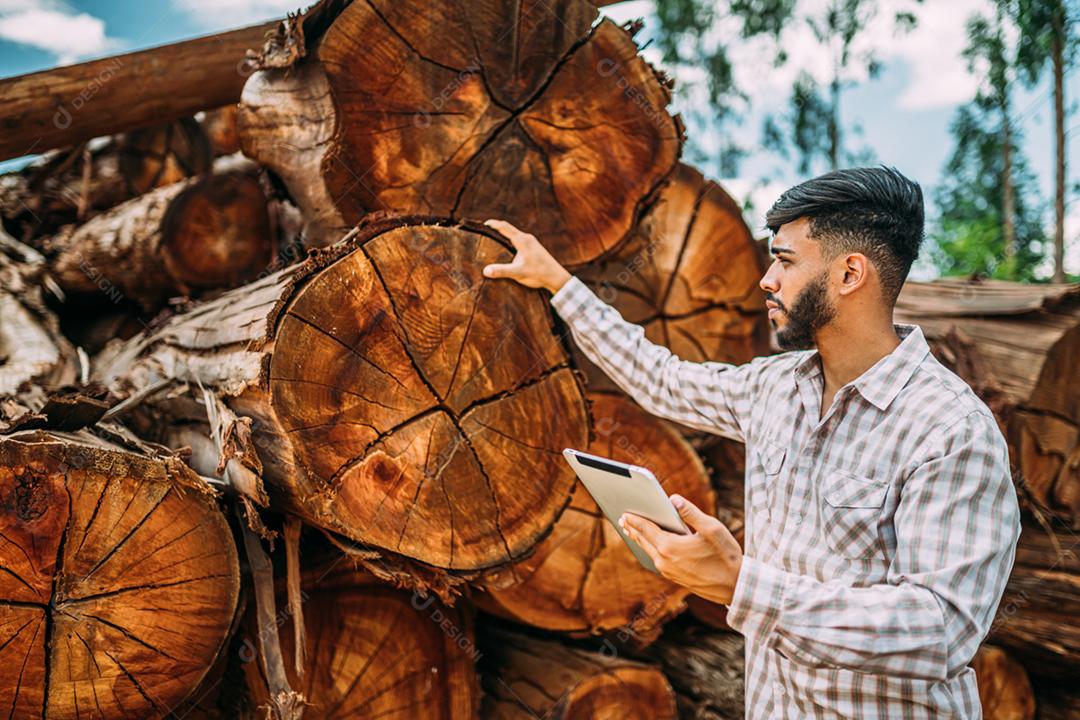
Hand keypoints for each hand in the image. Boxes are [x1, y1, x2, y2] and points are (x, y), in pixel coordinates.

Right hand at [481, 219, 570, 293]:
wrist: (557, 278)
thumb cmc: (539, 274)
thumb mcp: (518, 273)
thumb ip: (501, 271)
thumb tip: (485, 270)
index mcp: (522, 240)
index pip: (504, 226)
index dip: (492, 224)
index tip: (481, 224)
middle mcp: (527, 238)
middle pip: (508, 228)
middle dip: (496, 228)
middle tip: (483, 231)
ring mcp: (531, 242)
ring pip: (514, 234)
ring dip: (503, 234)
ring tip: (492, 238)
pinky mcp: (534, 248)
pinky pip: (518, 239)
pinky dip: (509, 239)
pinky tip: (506, 248)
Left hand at [619, 494, 742, 604]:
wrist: (735, 586)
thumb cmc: (726, 555)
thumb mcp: (711, 528)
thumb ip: (690, 512)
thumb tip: (673, 499)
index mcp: (670, 547)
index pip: (646, 529)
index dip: (635, 519)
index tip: (624, 512)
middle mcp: (665, 561)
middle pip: (644, 541)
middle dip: (633, 528)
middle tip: (623, 519)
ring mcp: (668, 572)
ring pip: (649, 552)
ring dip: (640, 539)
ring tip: (632, 531)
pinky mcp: (675, 578)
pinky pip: (657, 560)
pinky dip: (650, 549)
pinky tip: (651, 546)